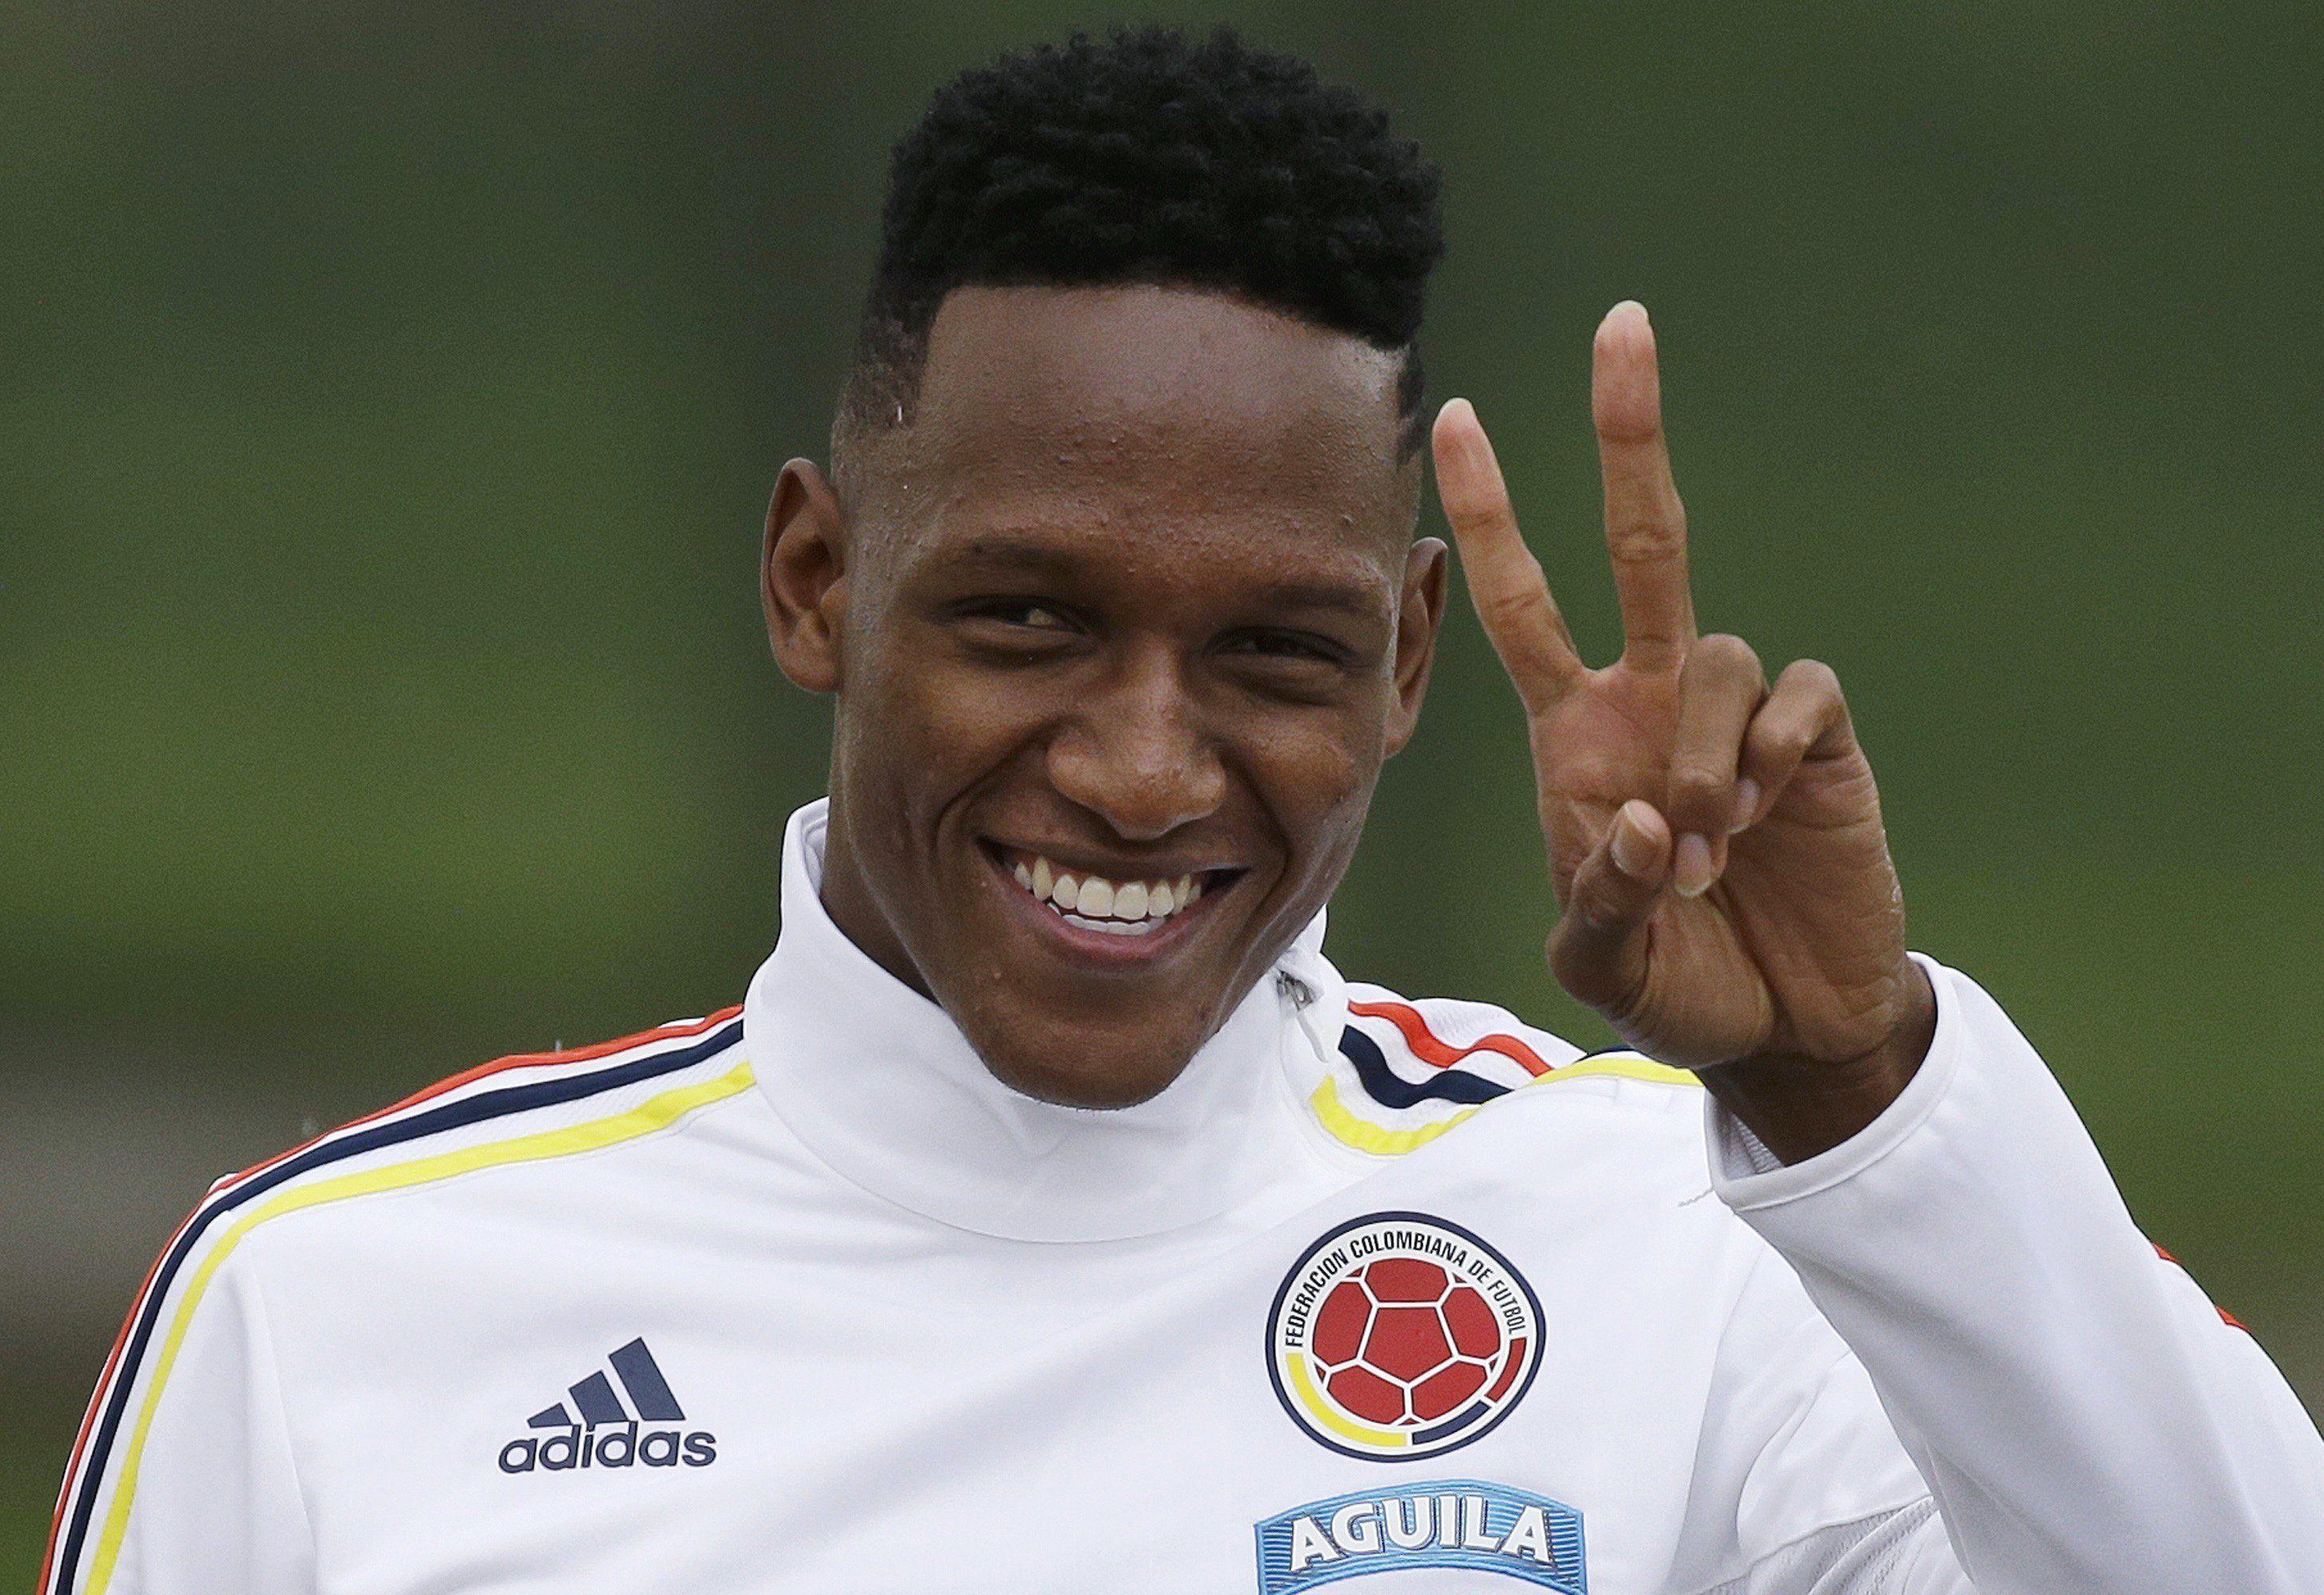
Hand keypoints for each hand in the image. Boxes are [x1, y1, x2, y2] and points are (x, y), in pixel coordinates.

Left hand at [1431, 302, 1933, 1161]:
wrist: (1789, 1028)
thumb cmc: (1680, 982)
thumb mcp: (1603, 964)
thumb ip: (1594, 902)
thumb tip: (1628, 818)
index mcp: (1576, 735)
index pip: (1519, 606)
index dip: (1489, 516)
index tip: (1457, 418)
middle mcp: (1652, 699)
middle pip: (1641, 541)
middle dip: (1629, 434)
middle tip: (1620, 321)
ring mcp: (1736, 715)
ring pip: (1712, 653)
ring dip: (1695, 757)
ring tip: (1698, 852)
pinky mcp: (1817, 737)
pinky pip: (1792, 692)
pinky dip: (1770, 749)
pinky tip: (1763, 813)